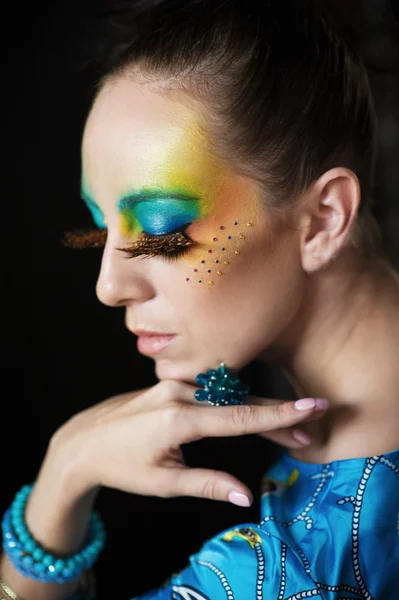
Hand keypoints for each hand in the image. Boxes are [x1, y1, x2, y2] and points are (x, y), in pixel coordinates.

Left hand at [50, 382, 327, 505]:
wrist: (83, 441)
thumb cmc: (121, 466)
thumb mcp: (163, 482)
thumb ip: (208, 485)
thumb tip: (248, 496)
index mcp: (178, 419)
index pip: (239, 417)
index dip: (279, 415)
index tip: (311, 408)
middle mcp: (179, 393)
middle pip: (239, 403)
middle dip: (276, 416)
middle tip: (308, 427)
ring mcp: (174, 384)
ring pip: (227, 395)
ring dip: (257, 409)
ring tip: (287, 427)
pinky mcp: (171, 384)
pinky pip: (211, 391)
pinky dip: (234, 403)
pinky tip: (252, 412)